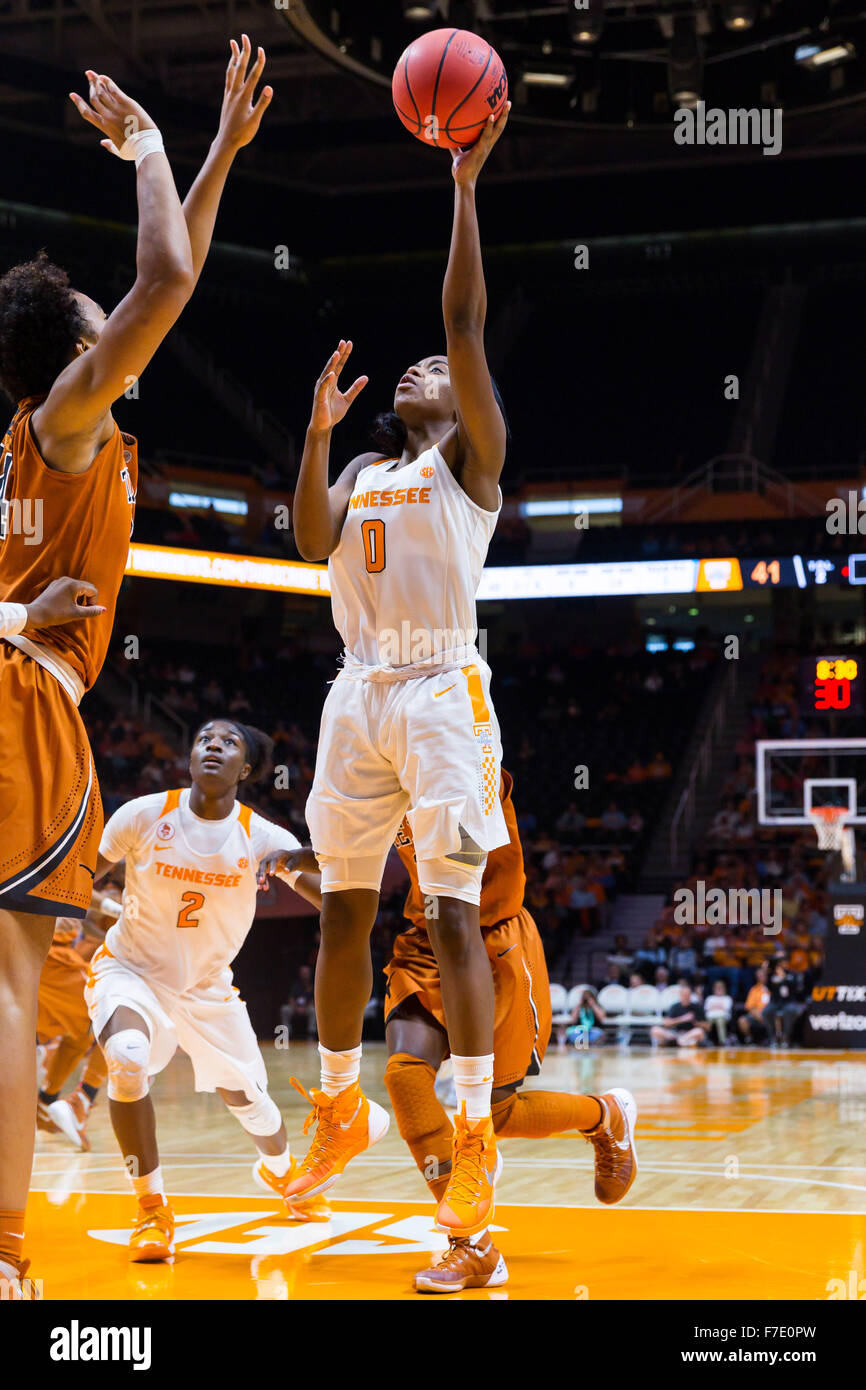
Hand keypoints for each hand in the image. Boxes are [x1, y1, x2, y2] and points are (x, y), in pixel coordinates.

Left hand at [25, 577, 104, 628]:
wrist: (35, 614)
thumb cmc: (55, 614)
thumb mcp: (76, 614)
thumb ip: (91, 611)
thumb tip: (104, 609)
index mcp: (74, 585)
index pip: (93, 590)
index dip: (94, 601)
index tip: (87, 611)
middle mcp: (67, 580)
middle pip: (86, 587)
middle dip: (88, 598)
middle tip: (82, 610)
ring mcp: (60, 581)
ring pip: (78, 587)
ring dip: (80, 597)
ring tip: (74, 608)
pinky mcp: (54, 585)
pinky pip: (69, 587)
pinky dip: (72, 595)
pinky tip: (66, 605)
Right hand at [69, 72, 156, 152]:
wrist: (146, 146)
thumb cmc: (135, 151)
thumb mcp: (121, 153)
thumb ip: (110, 147)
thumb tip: (102, 142)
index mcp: (105, 127)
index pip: (87, 113)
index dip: (78, 103)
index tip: (72, 94)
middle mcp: (108, 116)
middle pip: (94, 98)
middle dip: (90, 86)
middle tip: (89, 77)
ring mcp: (117, 109)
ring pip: (102, 92)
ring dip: (96, 81)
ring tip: (94, 75)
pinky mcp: (127, 103)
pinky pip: (114, 89)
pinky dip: (107, 82)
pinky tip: (103, 77)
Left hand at [216, 35, 272, 150]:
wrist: (226, 141)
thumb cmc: (242, 133)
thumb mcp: (255, 120)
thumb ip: (262, 103)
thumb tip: (270, 88)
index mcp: (244, 97)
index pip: (253, 75)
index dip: (258, 62)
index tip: (261, 49)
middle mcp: (235, 92)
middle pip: (240, 67)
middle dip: (244, 51)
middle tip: (245, 36)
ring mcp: (230, 94)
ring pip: (232, 70)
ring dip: (234, 56)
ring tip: (234, 43)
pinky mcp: (227, 98)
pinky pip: (228, 78)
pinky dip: (230, 68)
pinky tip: (232, 64)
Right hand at [256, 850, 293, 890]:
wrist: (290, 858)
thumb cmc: (293, 860)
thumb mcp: (294, 862)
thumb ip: (290, 866)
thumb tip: (286, 871)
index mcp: (278, 854)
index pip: (274, 860)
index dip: (272, 866)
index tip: (272, 874)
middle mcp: (270, 857)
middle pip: (263, 864)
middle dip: (262, 872)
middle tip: (261, 880)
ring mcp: (266, 862)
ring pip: (260, 870)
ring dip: (259, 879)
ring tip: (260, 888)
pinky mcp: (264, 868)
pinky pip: (260, 874)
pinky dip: (260, 881)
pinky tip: (262, 888)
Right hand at [310, 341, 367, 432]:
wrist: (324, 426)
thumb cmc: (333, 412)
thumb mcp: (348, 399)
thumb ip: (355, 388)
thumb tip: (366, 377)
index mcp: (332, 382)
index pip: (339, 365)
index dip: (344, 355)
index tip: (349, 343)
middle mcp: (326, 382)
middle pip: (333, 365)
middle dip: (338, 354)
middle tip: (344, 342)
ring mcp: (321, 389)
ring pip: (327, 373)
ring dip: (332, 363)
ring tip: (337, 353)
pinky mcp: (319, 397)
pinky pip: (323, 387)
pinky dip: (327, 380)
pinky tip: (332, 373)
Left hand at [451, 102, 509, 186]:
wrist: (463, 181)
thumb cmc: (461, 170)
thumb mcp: (457, 155)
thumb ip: (455, 146)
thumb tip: (447, 138)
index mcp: (484, 145)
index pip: (493, 130)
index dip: (498, 120)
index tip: (501, 108)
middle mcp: (487, 145)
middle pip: (499, 127)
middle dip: (505, 115)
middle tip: (509, 102)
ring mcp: (486, 147)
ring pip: (497, 130)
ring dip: (503, 117)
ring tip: (507, 104)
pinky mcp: (481, 150)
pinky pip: (486, 136)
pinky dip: (489, 126)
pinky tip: (490, 116)